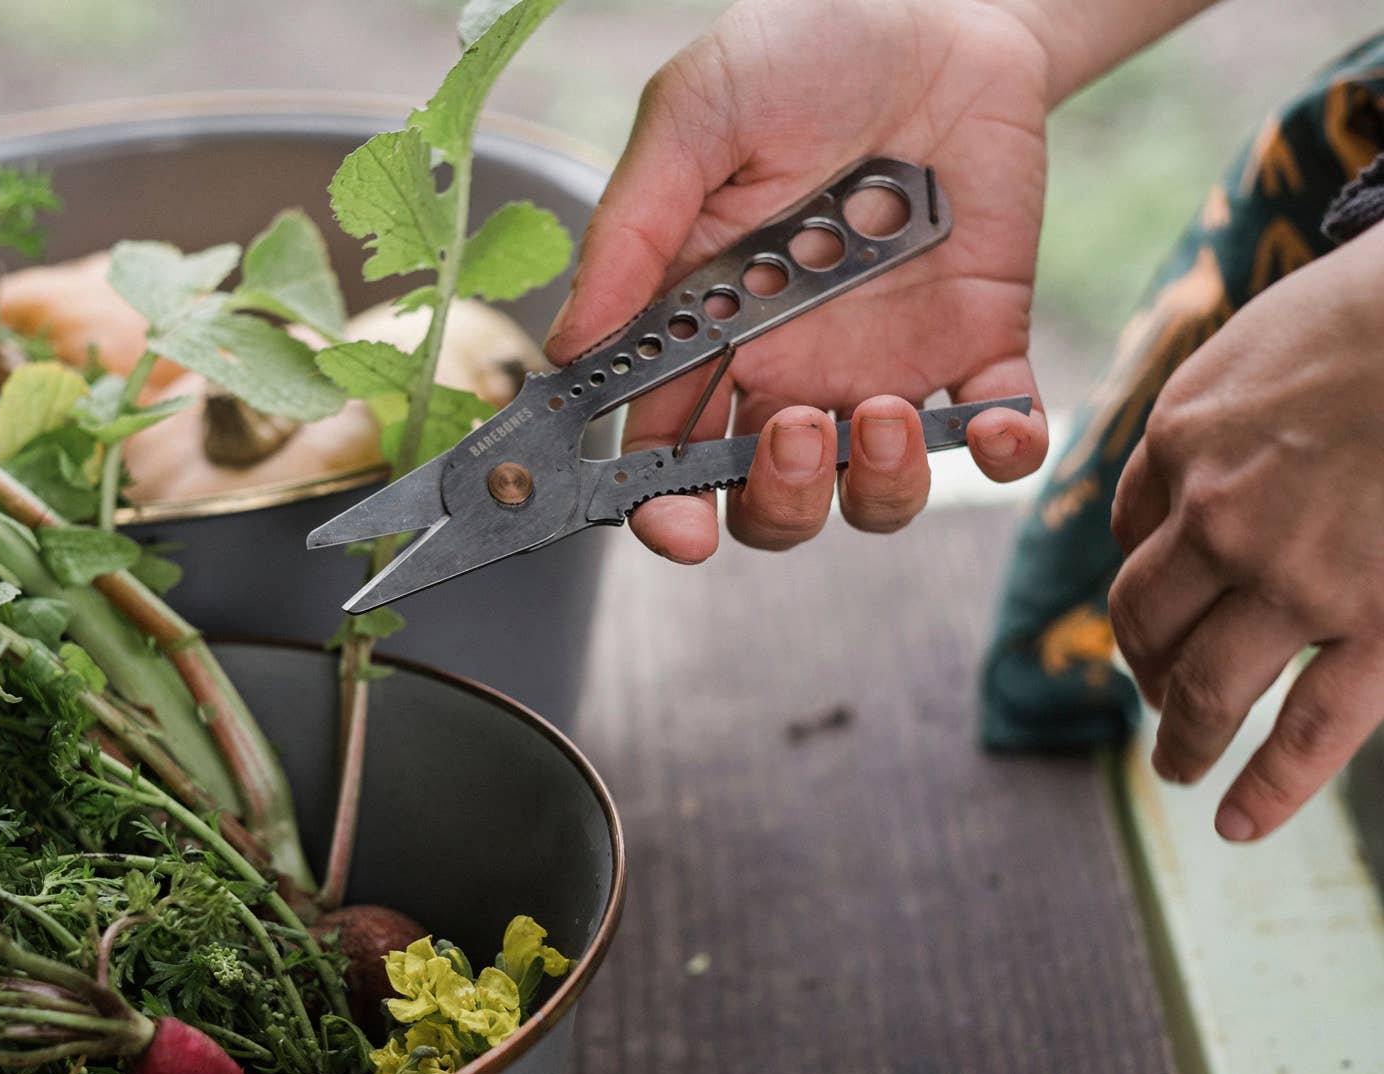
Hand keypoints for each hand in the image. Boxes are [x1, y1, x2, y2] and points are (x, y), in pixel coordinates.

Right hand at [546, 0, 1054, 561]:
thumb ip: (633, 228)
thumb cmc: (801, 49)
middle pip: (766, 500)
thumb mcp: (696, 114)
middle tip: (798, 429)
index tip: (676, 525)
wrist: (939, 7)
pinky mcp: (977, 342)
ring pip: (872, 492)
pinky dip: (1002, 452)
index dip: (661, 509)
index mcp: (702, 329)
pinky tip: (998, 422)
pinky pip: (993, 435)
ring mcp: (883, 363)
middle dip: (777, 501)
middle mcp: (786, 366)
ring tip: (889, 409)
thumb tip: (569, 348)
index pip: (665, 451)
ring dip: (879, 486)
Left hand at [1109, 224, 1383, 841]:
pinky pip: (1309, 728)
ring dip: (1181, 732)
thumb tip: (1193, 452)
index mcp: (1181, 441)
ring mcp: (1295, 578)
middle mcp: (1216, 518)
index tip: (1156, 599)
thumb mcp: (1263, 334)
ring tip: (1175, 765)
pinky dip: (1268, 784)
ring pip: (1207, 682)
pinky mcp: (1380, 622)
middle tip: (1149, 690)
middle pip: (1147, 613)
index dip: (1144, 569)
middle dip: (1143, 660)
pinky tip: (1237, 822)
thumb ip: (1217, 400)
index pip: (1135, 529)